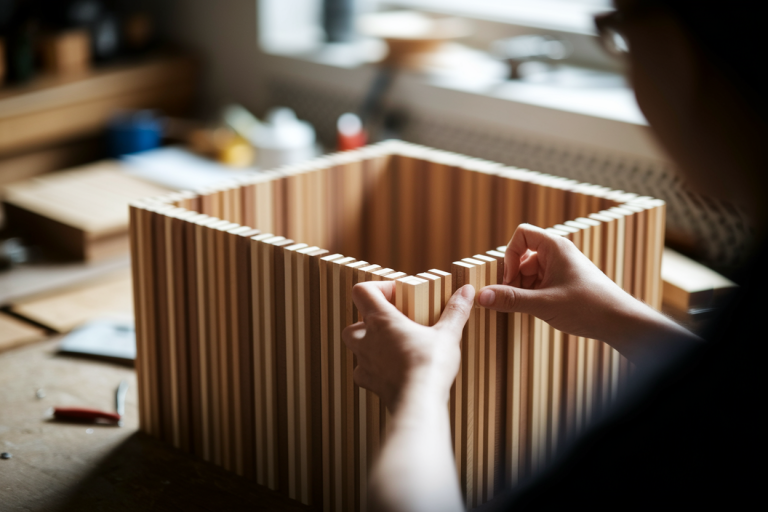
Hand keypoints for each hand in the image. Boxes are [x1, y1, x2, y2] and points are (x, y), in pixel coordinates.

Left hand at [342, 281, 474, 410]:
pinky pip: (362, 372)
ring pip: (354, 346)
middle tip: (392, 323)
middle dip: (368, 320)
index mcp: (382, 320)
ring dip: (367, 343)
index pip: (362, 291)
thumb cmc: (430, 365)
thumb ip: (455, 310)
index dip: (378, 288)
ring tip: (389, 345)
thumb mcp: (448, 334)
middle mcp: (367, 339)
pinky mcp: (369, 382)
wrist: (418, 402)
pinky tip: (389, 370)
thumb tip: (466, 290)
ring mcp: (365, 362)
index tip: (398, 295)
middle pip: (353, 321)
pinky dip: (371, 369)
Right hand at [476, 224, 696, 362]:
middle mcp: (558, 254)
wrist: (621, 322)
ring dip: (523, 290)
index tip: (511, 280)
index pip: (521, 235)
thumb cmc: (588, 307)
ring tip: (533, 307)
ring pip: (529, 272)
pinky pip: (539, 283)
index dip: (510, 256)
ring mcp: (562, 268)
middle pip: (522, 257)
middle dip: (515, 279)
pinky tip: (540, 310)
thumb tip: (480, 296)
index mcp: (555, 247)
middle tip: (517, 299)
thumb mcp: (543, 304)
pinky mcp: (565, 283)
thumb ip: (510, 299)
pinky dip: (533, 295)